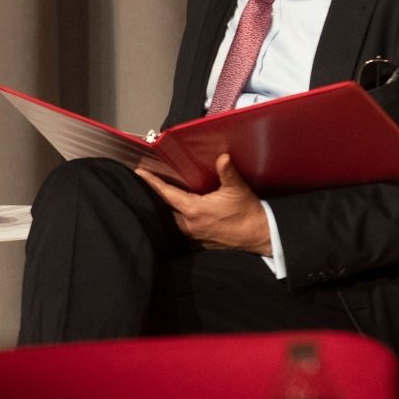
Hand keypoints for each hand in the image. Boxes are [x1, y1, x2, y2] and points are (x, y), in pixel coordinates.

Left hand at [136, 153, 272, 253]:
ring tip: (159, 194)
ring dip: (166, 207)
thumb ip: (227, 172)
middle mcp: (189, 225)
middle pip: (165, 207)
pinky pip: (181, 228)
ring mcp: (192, 235)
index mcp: (195, 210)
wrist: (260, 236)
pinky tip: (176, 210)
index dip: (152, 182)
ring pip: (171, 219)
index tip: (139, 173)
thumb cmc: (248, 212)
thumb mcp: (237, 189)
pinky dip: (176, 218)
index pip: (167, 194)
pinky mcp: (198, 242)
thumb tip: (222, 156)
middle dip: (155, 195)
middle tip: (147, 181)